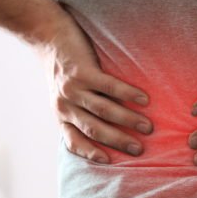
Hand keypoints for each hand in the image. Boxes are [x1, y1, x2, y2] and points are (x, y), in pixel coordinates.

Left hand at [37, 8, 152, 163]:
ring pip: (104, 110)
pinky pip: (109, 87)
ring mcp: (73, 89)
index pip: (74, 142)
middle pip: (95, 129)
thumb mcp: (63, 95)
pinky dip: (128, 94)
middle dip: (119, 142)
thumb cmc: (63, 66)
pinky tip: (144, 99)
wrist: (49, 36)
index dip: (91, 154)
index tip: (111, 162)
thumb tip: (112, 125)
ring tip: (148, 127)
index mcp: (61, 114)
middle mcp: (65, 105)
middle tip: (140, 150)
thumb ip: (80, 111)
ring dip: (128, 120)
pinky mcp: (82, 71)